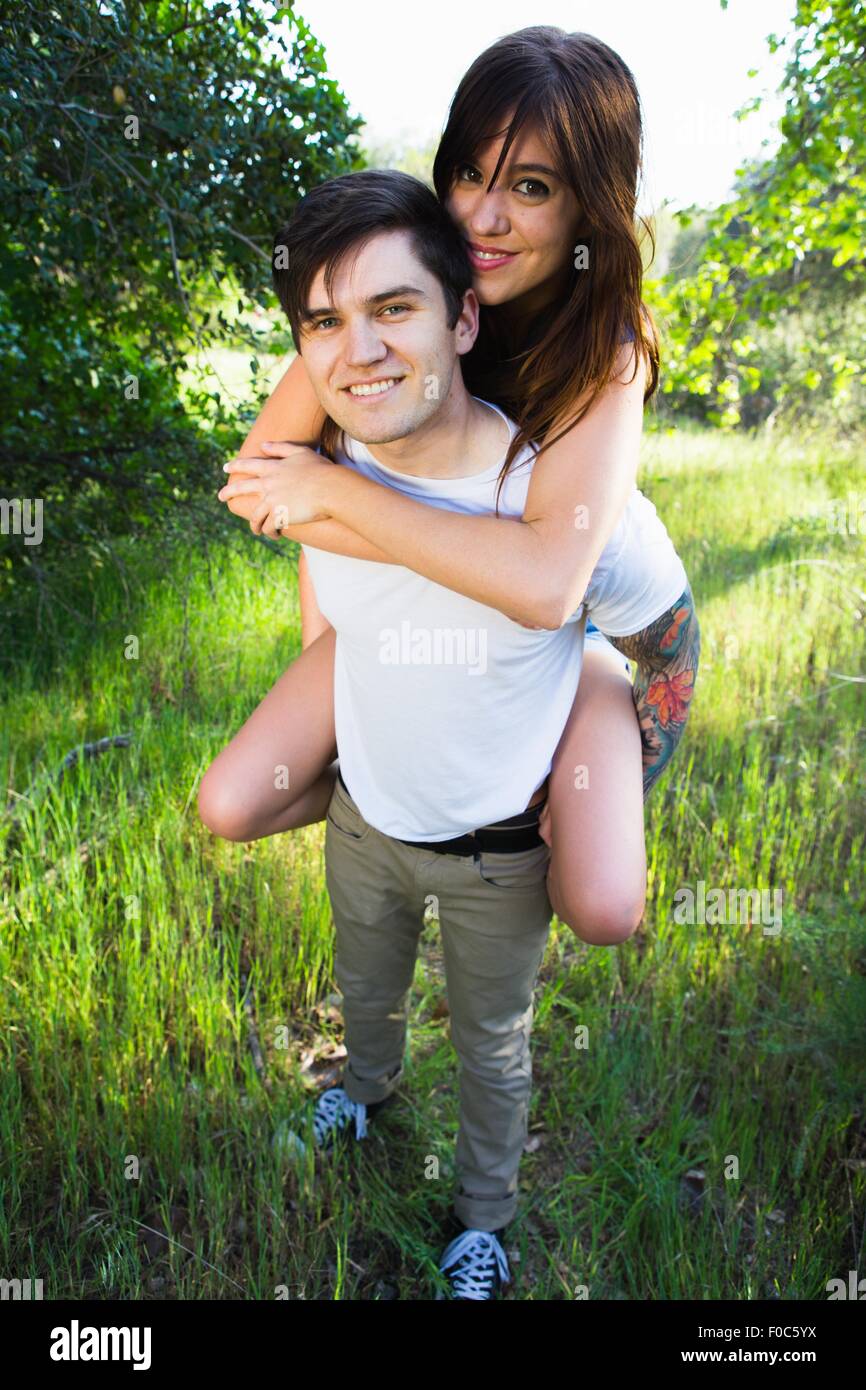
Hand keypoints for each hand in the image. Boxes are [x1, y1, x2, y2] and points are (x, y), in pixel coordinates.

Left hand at [217, 441, 335, 536]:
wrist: (331, 489)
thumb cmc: (321, 470)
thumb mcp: (301, 452)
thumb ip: (281, 447)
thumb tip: (263, 445)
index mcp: (272, 467)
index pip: (248, 465)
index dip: (235, 466)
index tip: (225, 468)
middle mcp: (268, 483)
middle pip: (241, 488)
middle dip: (228, 492)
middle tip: (220, 497)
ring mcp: (272, 500)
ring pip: (255, 515)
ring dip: (254, 524)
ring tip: (257, 529)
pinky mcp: (279, 515)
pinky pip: (268, 527)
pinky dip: (270, 532)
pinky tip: (275, 535)